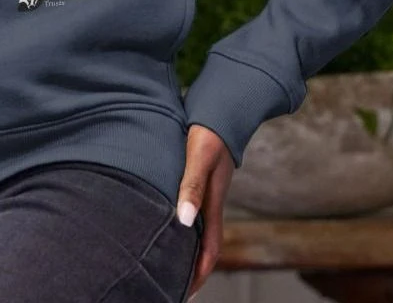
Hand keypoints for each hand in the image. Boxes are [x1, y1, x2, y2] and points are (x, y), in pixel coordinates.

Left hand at [177, 123, 234, 300]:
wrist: (222, 107)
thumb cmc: (209, 130)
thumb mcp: (200, 155)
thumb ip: (192, 185)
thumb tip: (185, 220)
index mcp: (213, 201)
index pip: (210, 247)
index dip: (200, 271)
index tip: (187, 292)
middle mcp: (212, 200)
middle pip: (205, 244)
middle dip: (193, 267)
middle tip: (173, 286)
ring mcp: (208, 190)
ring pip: (199, 228)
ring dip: (188, 248)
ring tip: (169, 264)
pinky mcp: (201, 179)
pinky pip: (195, 211)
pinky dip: (185, 226)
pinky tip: (172, 224)